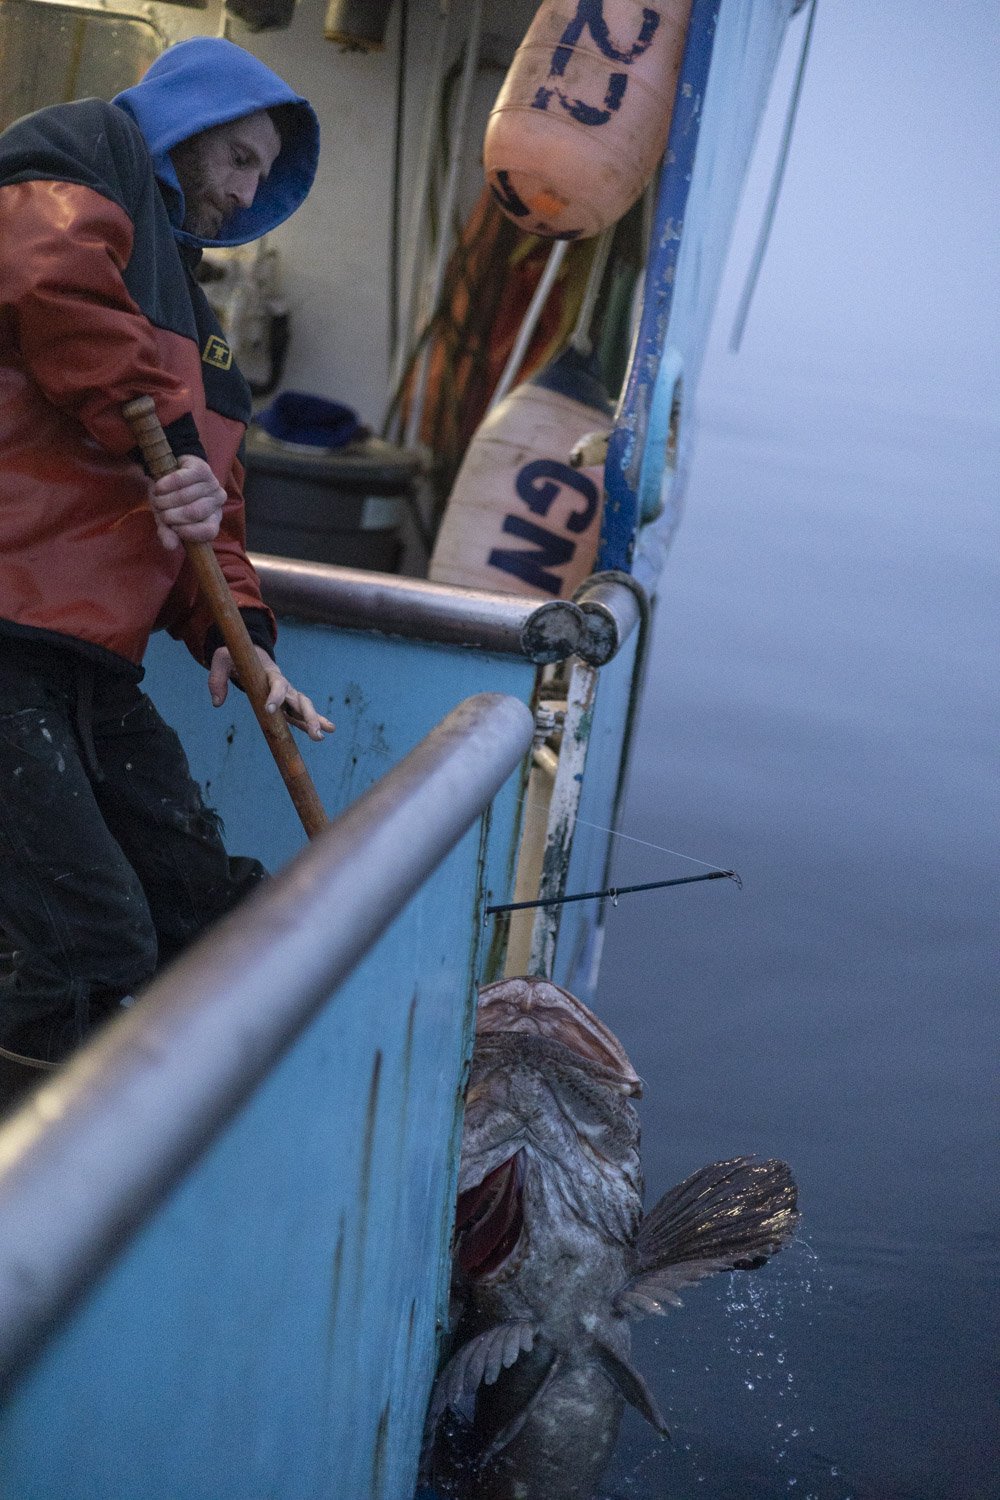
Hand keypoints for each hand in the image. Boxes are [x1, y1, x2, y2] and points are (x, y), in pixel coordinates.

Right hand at [149, 455, 226, 549]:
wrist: (170, 471)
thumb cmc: (171, 501)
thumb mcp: (167, 520)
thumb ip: (168, 533)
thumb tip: (170, 546)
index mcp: (214, 518)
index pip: (209, 531)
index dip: (188, 532)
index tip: (173, 528)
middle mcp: (218, 501)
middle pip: (193, 513)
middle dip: (169, 514)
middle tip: (159, 510)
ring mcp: (212, 483)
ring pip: (184, 496)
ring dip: (163, 500)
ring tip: (157, 499)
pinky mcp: (201, 468)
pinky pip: (180, 480)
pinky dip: (164, 485)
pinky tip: (158, 487)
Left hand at [208, 645, 335, 741]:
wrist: (254, 656)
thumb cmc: (237, 658)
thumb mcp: (222, 659)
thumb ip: (217, 678)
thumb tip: (217, 702)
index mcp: (269, 673)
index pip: (276, 684)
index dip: (274, 696)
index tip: (269, 710)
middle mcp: (283, 685)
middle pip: (298, 699)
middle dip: (307, 715)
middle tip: (314, 731)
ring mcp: (288, 695)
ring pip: (304, 707)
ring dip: (314, 721)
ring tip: (322, 736)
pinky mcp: (288, 704)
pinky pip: (302, 714)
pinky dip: (315, 722)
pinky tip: (327, 731)